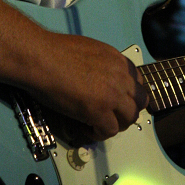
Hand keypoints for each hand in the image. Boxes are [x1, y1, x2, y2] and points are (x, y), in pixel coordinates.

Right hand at [27, 33, 148, 141]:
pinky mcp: (99, 111)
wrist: (42, 57)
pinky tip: (87, 128)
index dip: (129, 93)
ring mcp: (112, 94)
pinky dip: (100, 133)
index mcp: (118, 60)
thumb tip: (101, 77)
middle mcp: (120, 76)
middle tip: (113, 115)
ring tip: (100, 123)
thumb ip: (104, 65)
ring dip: (117, 124)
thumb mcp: (91, 50)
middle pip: (141, 100)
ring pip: (130, 118)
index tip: (120, 100)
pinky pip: (110, 130)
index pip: (138, 81)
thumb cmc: (56, 51)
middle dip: (129, 110)